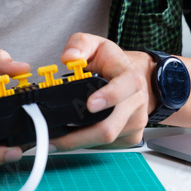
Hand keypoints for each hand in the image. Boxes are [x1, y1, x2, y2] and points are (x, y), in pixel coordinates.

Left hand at [49, 32, 152, 150]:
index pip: (125, 87)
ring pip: (106, 140)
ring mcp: (136, 122)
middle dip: (78, 135)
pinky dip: (88, 144)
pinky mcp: (131, 137)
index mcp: (130, 77)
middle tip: (54, 138)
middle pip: (110, 126)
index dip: (109, 97)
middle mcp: (137, 101)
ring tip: (57, 140)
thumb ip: (80, 44)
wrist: (133, 77)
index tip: (90, 104)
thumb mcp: (96, 45)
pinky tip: (74, 138)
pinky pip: (107, 146)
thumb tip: (69, 57)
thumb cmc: (112, 63)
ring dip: (79, 142)